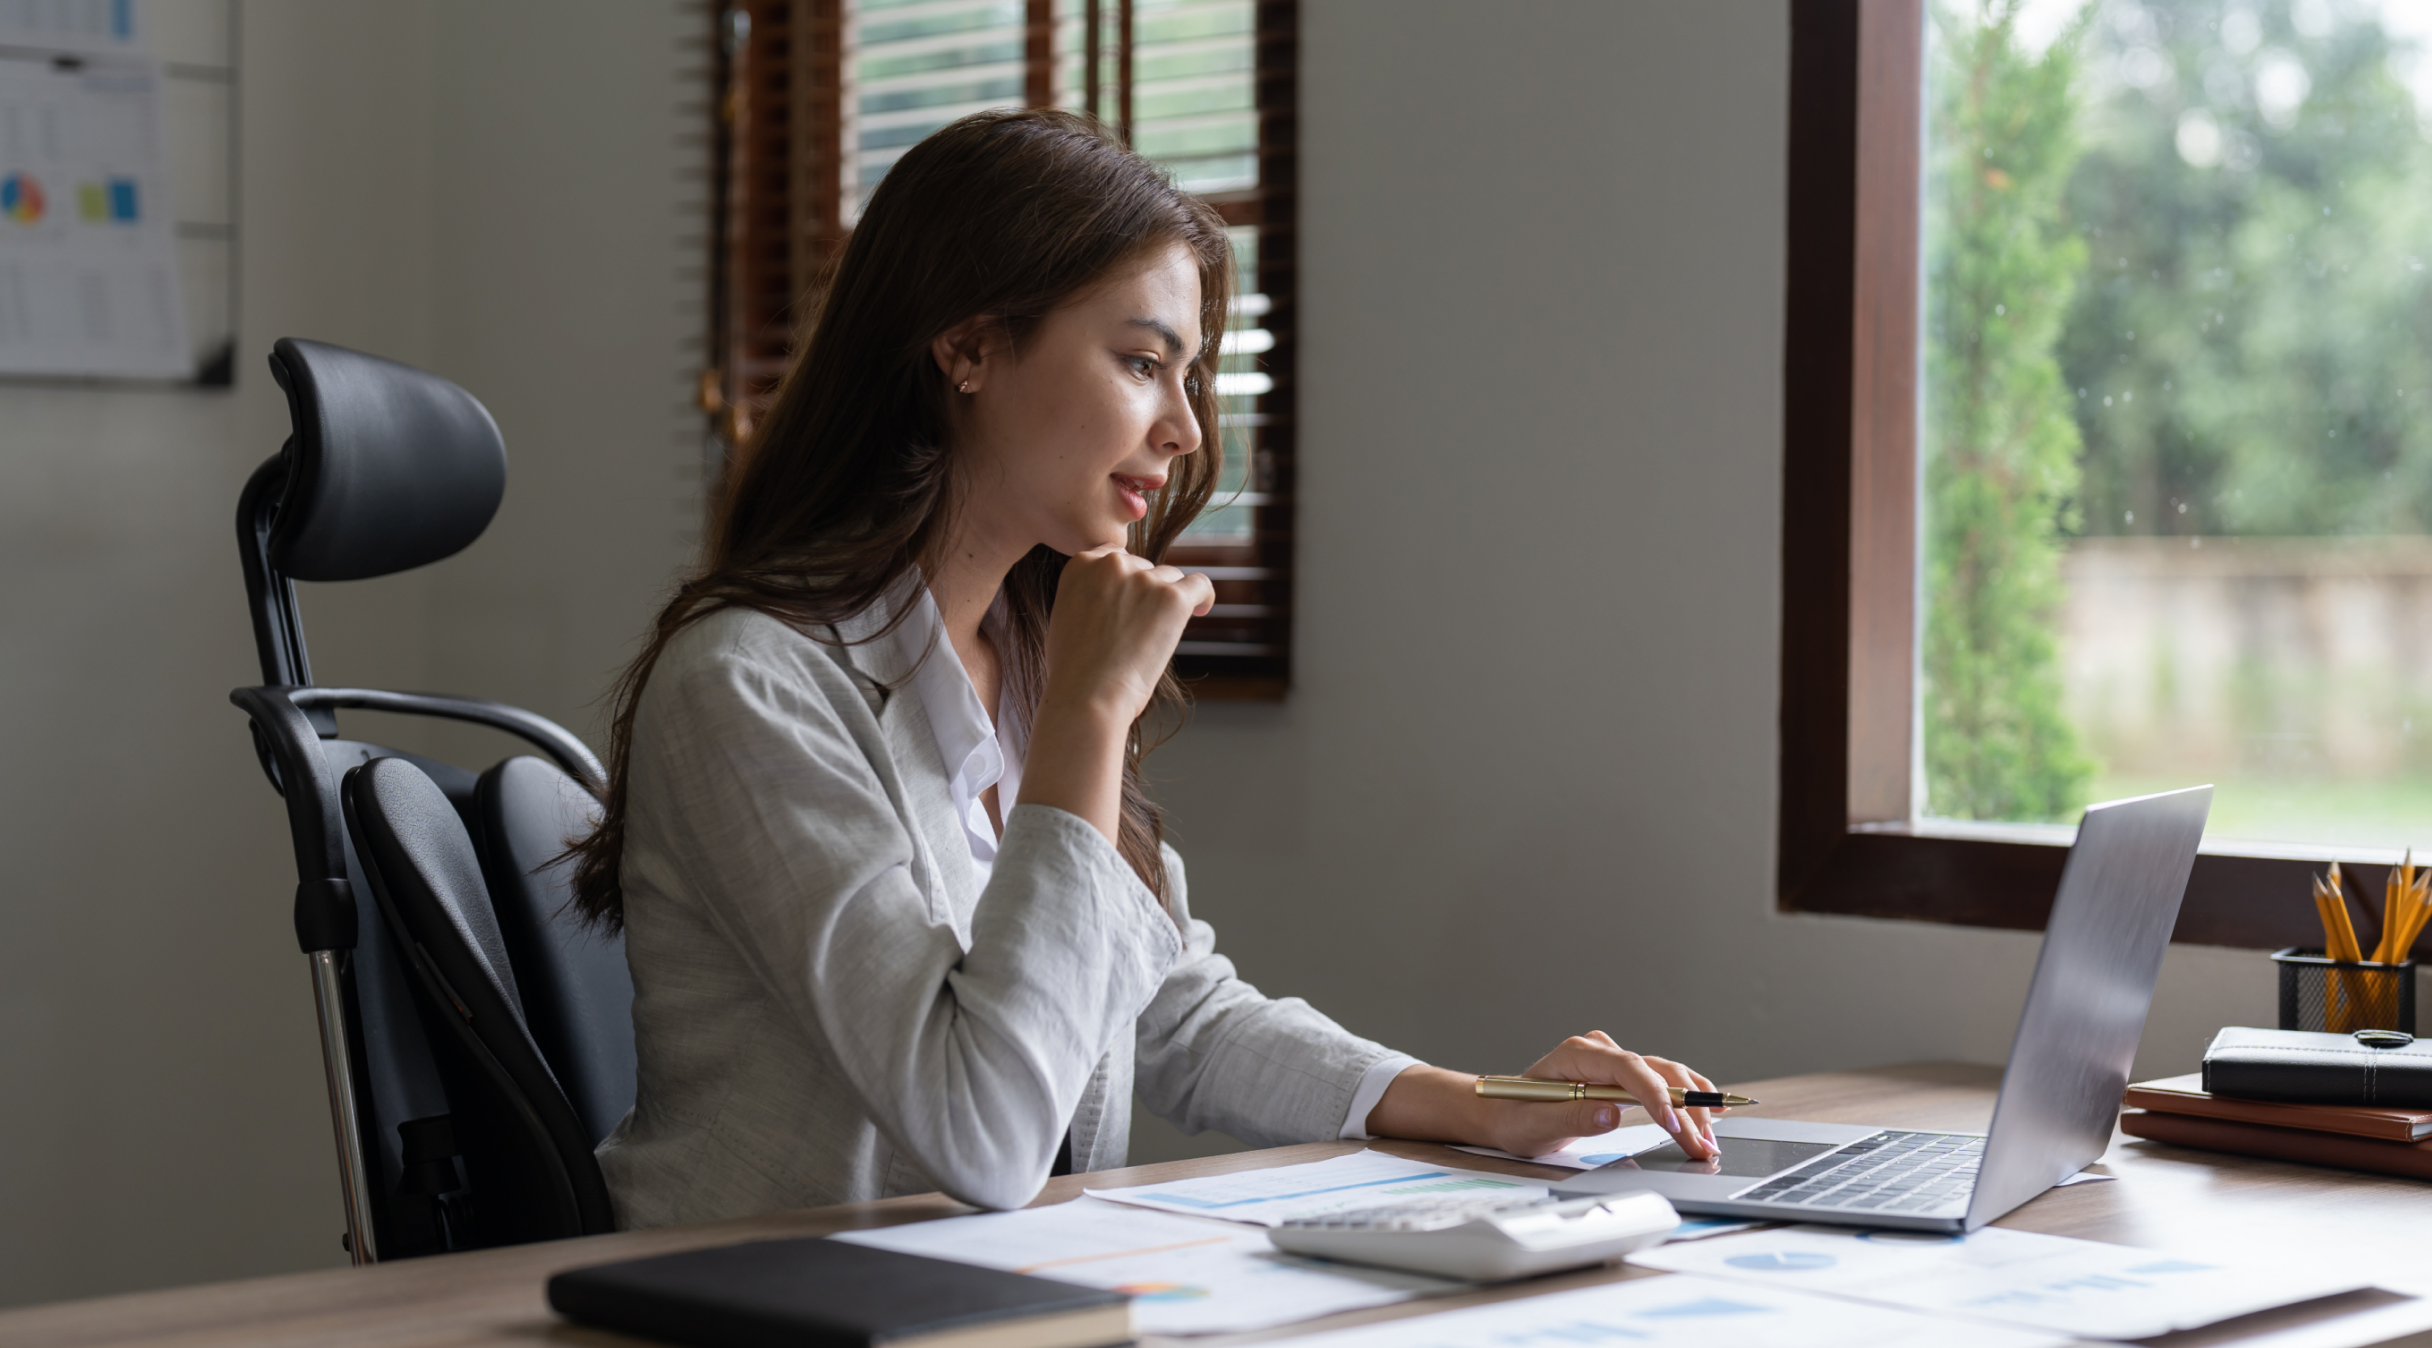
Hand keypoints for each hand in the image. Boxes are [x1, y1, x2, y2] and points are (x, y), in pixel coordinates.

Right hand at [1040, 546, 1214, 723]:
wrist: (1088, 693)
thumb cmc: (1073, 668)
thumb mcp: (1065, 614)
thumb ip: (1089, 592)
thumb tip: (1116, 594)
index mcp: (1081, 563)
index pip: (1116, 556)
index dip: (1126, 580)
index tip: (1132, 600)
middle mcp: (1112, 564)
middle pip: (1144, 567)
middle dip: (1145, 593)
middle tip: (1140, 629)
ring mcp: (1143, 578)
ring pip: (1170, 578)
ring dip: (1167, 601)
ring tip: (1157, 636)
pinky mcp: (1172, 597)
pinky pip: (1199, 584)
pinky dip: (1203, 596)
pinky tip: (1201, 611)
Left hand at [1503, 1032, 1722, 1160]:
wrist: (1507, 1112)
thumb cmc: (1516, 1117)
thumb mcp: (1535, 1125)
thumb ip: (1571, 1119)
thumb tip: (1610, 1114)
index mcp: (1577, 1055)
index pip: (1626, 1067)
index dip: (1655, 1094)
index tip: (1673, 1123)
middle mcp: (1601, 1052)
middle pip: (1654, 1072)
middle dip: (1684, 1108)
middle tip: (1702, 1144)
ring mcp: (1614, 1063)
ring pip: (1665, 1075)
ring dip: (1693, 1105)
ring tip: (1711, 1137)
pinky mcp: (1624, 1078)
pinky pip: (1663, 1082)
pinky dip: (1688, 1097)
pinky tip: (1711, 1108)